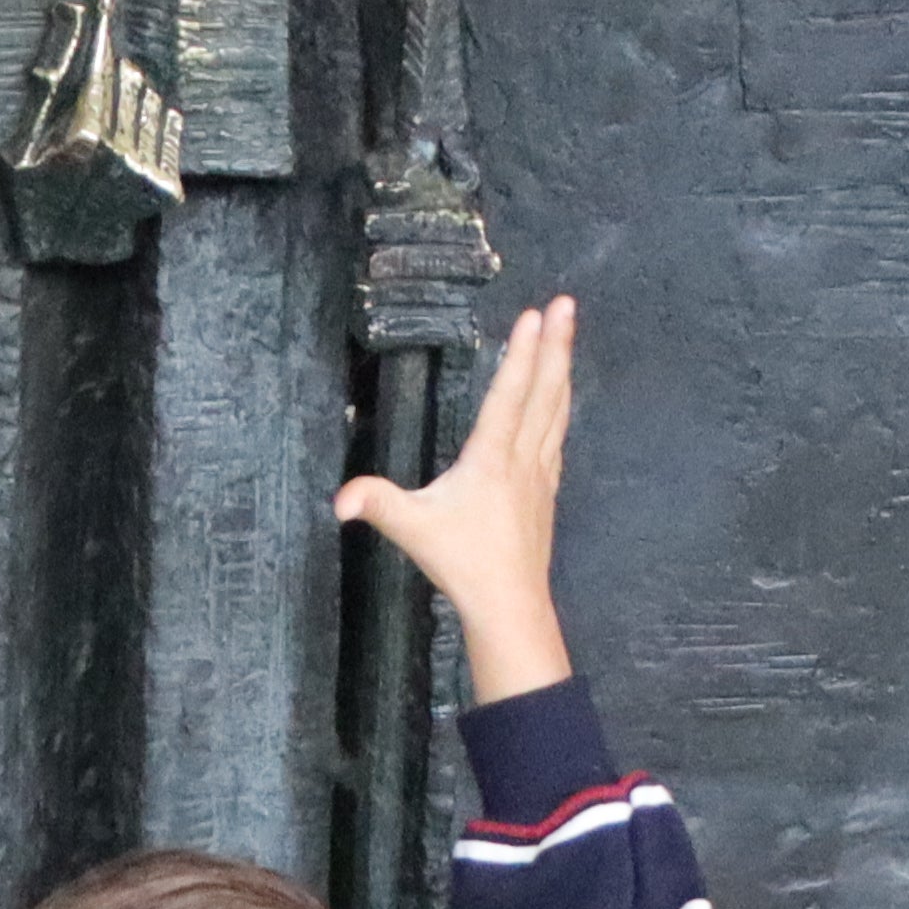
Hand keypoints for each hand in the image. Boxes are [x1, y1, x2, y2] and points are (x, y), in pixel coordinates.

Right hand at [339, 293, 575, 703]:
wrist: (510, 603)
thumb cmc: (463, 563)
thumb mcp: (412, 529)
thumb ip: (376, 504)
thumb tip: (339, 499)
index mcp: (492, 459)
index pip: (510, 395)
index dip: (522, 353)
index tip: (535, 315)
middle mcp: (523, 458)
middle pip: (544, 391)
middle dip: (556, 345)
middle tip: (567, 305)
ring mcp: (541, 473)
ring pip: (557, 410)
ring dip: (562, 368)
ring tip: (568, 334)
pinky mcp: (547, 490)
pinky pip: (558, 435)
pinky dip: (561, 406)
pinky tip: (562, 401)